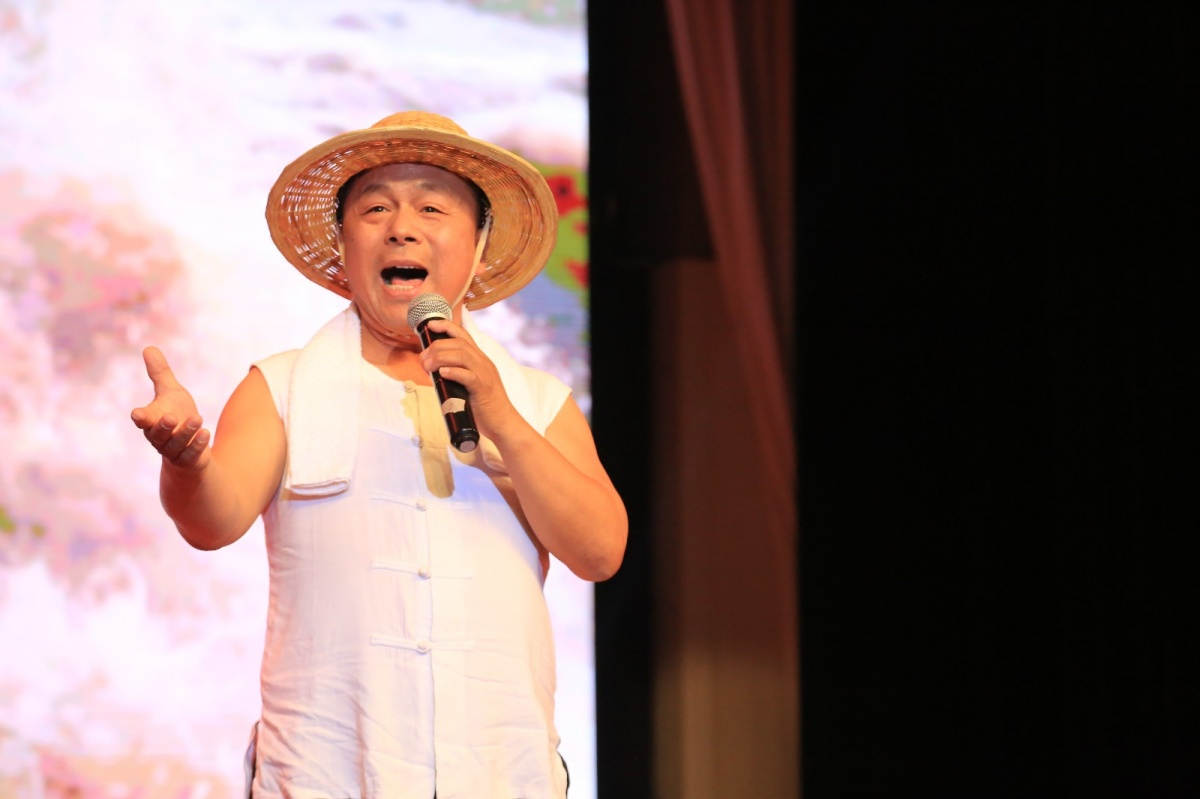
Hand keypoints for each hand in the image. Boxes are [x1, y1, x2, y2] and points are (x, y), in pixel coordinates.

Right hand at [130, 346, 211, 469]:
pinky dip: (198, 445)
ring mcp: (173, 450)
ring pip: (176, 444)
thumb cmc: (176, 415)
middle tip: (171, 417)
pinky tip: (206, 433)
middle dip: (163, 427)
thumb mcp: (171, 391)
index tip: (138, 414)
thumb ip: (159, 373)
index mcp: (151, 420)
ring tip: (198, 418)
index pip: (142, 419)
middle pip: (157, 434)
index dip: (141, 417)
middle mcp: (159, 437)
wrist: (189, 445)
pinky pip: (191, 455)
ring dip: (186, 432)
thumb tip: (149, 347)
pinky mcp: (188, 459)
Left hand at [417, 319, 520, 442]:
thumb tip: (433, 370)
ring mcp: (485, 375)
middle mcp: (483, 363)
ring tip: (427, 366)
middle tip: (423, 359)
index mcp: (480, 360)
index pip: (463, 335)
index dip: (446, 326)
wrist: (503, 423)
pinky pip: (468, 376)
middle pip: (458, 343)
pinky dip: (454, 372)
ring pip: (462, 355)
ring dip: (440, 357)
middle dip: (436, 347)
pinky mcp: (483, 389)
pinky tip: (442, 373)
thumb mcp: (470, 384)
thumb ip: (456, 374)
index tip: (429, 325)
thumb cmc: (483, 406)